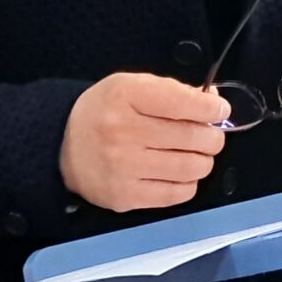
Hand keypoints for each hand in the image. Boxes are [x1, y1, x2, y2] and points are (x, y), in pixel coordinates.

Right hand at [59, 72, 228, 211]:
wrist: (62, 144)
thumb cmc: (106, 111)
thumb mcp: (134, 86)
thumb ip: (175, 91)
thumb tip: (214, 103)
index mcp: (127, 96)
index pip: (184, 103)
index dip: (212, 108)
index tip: (219, 111)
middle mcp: (123, 131)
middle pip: (194, 137)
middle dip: (212, 135)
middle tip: (209, 135)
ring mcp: (123, 167)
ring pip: (191, 167)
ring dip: (203, 160)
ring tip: (195, 154)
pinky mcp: (124, 196)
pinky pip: (176, 194)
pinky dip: (188, 183)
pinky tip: (179, 173)